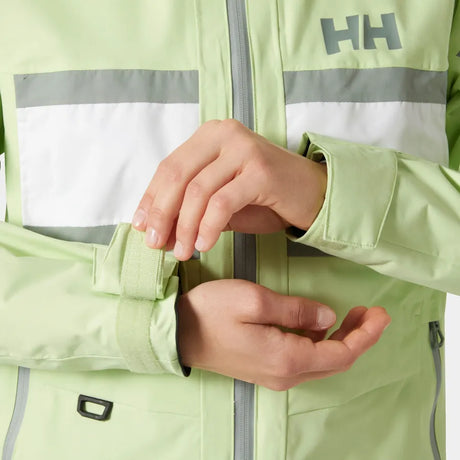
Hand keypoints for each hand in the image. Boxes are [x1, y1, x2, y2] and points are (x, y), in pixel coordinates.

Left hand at [132, 119, 326, 259]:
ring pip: (198, 191)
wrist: (313, 194)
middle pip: (178, 176)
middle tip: (155, 245)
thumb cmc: (264, 198)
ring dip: (184, 227)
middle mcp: (225, 134)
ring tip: (181, 252)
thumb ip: (190, 210)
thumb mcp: (220, 201)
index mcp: (210, 136)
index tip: (141, 227)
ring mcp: (244, 149)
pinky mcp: (261, 171)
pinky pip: (223, 202)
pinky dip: (208, 226)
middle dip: (162, 214)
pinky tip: (204, 245)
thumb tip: (156, 232)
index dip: (151, 199)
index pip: (169, 167)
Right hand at [177, 279, 390, 390]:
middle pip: (335, 359)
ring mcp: (274, 374)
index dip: (365, 334)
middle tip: (369, 311)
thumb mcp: (254, 301)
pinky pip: (303, 359)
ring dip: (340, 338)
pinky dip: (319, 342)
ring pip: (320, 360)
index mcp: (287, 359)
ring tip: (350, 314)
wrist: (176, 332)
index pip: (341, 353)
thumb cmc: (212, 313)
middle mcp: (285, 374)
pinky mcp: (265, 367)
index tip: (380, 313)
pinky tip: (317, 323)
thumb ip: (296, 310)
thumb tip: (328, 316)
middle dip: (357, 336)